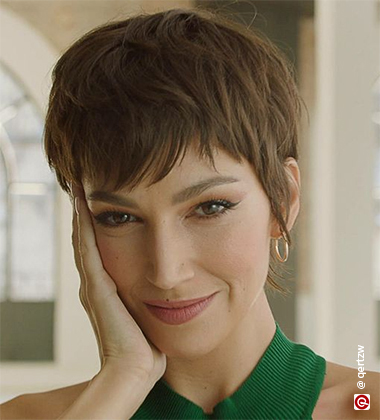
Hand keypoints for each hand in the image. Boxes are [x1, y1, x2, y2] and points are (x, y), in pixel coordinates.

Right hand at [70, 184, 166, 381]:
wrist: (137, 367)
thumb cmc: (147, 344)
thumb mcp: (148, 310)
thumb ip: (150, 294)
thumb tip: (169, 283)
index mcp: (106, 287)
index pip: (97, 247)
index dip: (95, 224)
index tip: (100, 200)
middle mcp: (95, 283)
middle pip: (86, 239)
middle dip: (85, 214)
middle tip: (84, 187)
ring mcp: (93, 284)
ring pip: (83, 239)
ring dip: (81, 214)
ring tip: (79, 189)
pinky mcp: (96, 287)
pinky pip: (88, 249)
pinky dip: (83, 226)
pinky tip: (83, 205)